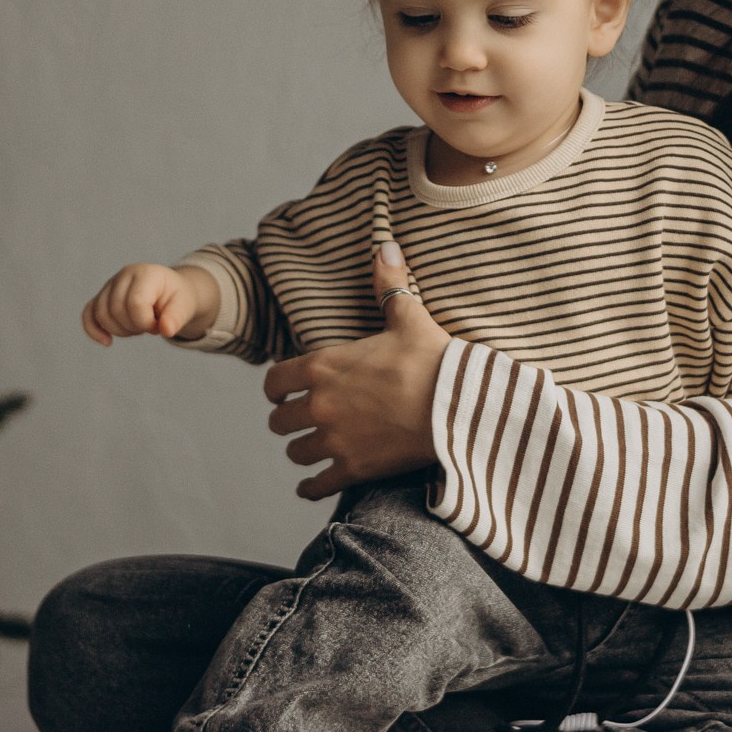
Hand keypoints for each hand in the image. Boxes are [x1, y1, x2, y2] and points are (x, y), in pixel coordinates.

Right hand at [81, 262, 216, 343]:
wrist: (171, 292)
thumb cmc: (178, 299)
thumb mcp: (185, 306)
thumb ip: (177, 318)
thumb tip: (167, 330)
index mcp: (146, 274)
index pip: (135, 303)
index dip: (146, 322)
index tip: (158, 326)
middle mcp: (124, 275)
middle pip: (116, 310)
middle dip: (134, 327)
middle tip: (151, 326)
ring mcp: (110, 285)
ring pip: (101, 315)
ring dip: (120, 331)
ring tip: (138, 327)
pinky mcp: (102, 297)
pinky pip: (88, 314)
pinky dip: (94, 330)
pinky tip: (107, 342)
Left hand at [263, 242, 449, 499]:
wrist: (458, 406)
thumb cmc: (432, 360)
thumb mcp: (408, 317)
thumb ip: (388, 284)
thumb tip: (386, 245)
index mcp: (323, 366)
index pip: (274, 381)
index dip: (276, 387)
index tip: (282, 391)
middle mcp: (320, 404)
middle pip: (279, 420)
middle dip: (288, 419)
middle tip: (300, 419)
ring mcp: (334, 440)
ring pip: (295, 452)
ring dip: (302, 449)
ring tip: (311, 448)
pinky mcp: (353, 469)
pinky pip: (316, 485)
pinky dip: (311, 486)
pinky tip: (312, 485)